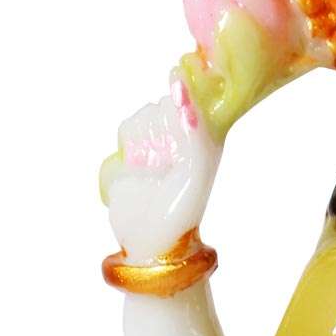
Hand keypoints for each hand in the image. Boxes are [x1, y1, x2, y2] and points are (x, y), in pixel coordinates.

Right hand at [101, 72, 220, 259]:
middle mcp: (184, 138)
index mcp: (208, 142)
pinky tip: (137, 170)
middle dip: (159, 131)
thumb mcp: (195, 173)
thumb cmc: (178, 214)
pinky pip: (127, 128)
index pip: (190, 102)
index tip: (175, 139)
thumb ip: (194, 133)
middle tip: (163, 164)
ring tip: (150, 171)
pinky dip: (128, 148)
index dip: (178, 114)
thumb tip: (182, 94)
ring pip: (143, 116)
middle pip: (163, 106)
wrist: (148, 241)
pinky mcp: (135, 149)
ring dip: (143, 142)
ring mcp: (159, 142)